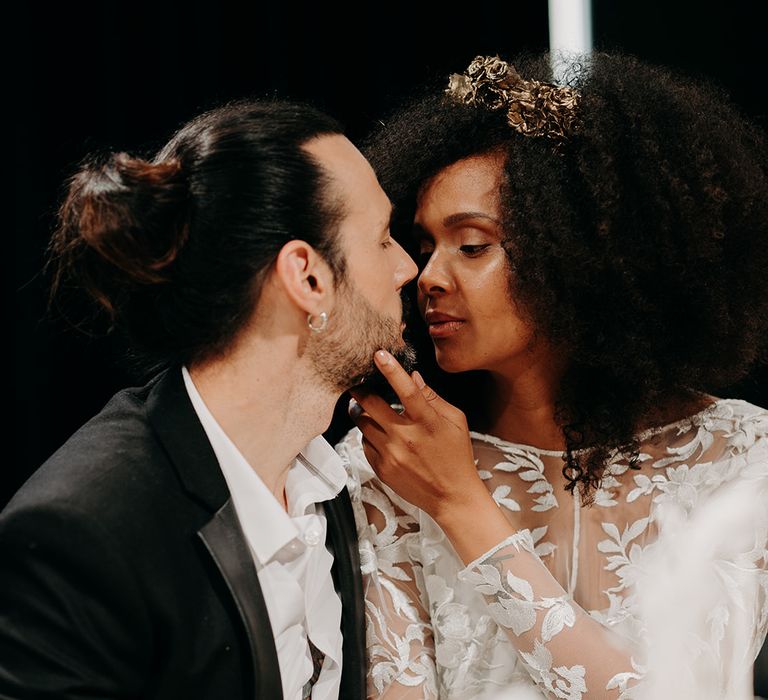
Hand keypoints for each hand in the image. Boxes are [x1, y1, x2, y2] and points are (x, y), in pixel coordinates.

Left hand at [349, 350, 489, 524]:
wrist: (452, 497)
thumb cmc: (456, 455)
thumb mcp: (455, 421)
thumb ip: (433, 397)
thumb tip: (413, 377)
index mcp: (426, 422)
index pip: (407, 390)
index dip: (391, 370)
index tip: (378, 354)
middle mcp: (405, 437)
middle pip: (370, 405)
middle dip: (360, 390)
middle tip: (358, 383)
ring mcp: (390, 454)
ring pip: (362, 423)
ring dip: (362, 412)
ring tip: (367, 408)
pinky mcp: (381, 468)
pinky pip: (365, 443)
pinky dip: (369, 435)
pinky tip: (380, 434)